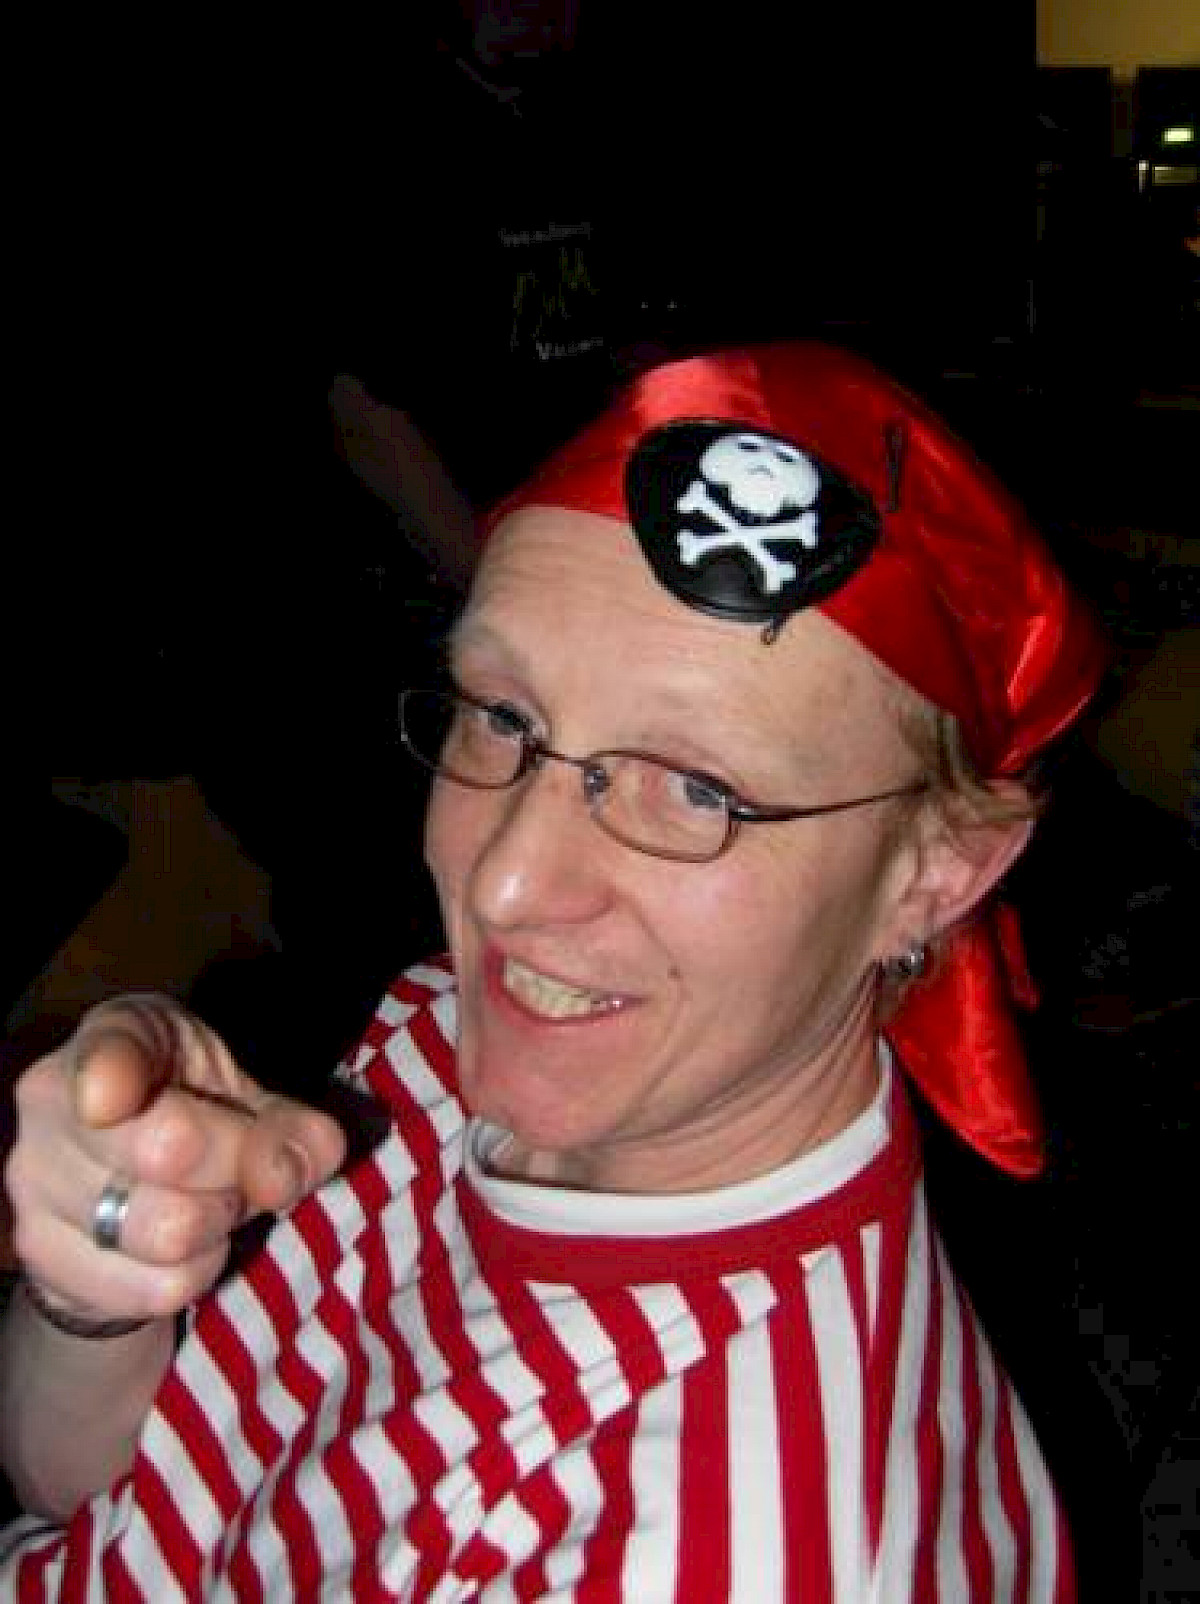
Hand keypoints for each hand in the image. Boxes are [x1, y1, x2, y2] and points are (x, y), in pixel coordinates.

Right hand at [4, 996, 345, 1325]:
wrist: (127, 1198)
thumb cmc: (198, 1121)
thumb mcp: (253, 1104)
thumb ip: (291, 1128)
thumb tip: (289, 1171)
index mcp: (118, 1034)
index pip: (108, 1047)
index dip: (111, 1075)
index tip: (111, 1100)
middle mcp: (53, 1098)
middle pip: (166, 1148)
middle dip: (234, 1168)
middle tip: (239, 1167)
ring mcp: (33, 1179)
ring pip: (166, 1231)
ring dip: (218, 1227)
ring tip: (212, 1204)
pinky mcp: (40, 1254)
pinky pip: (157, 1286)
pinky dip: (196, 1274)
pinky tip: (184, 1247)